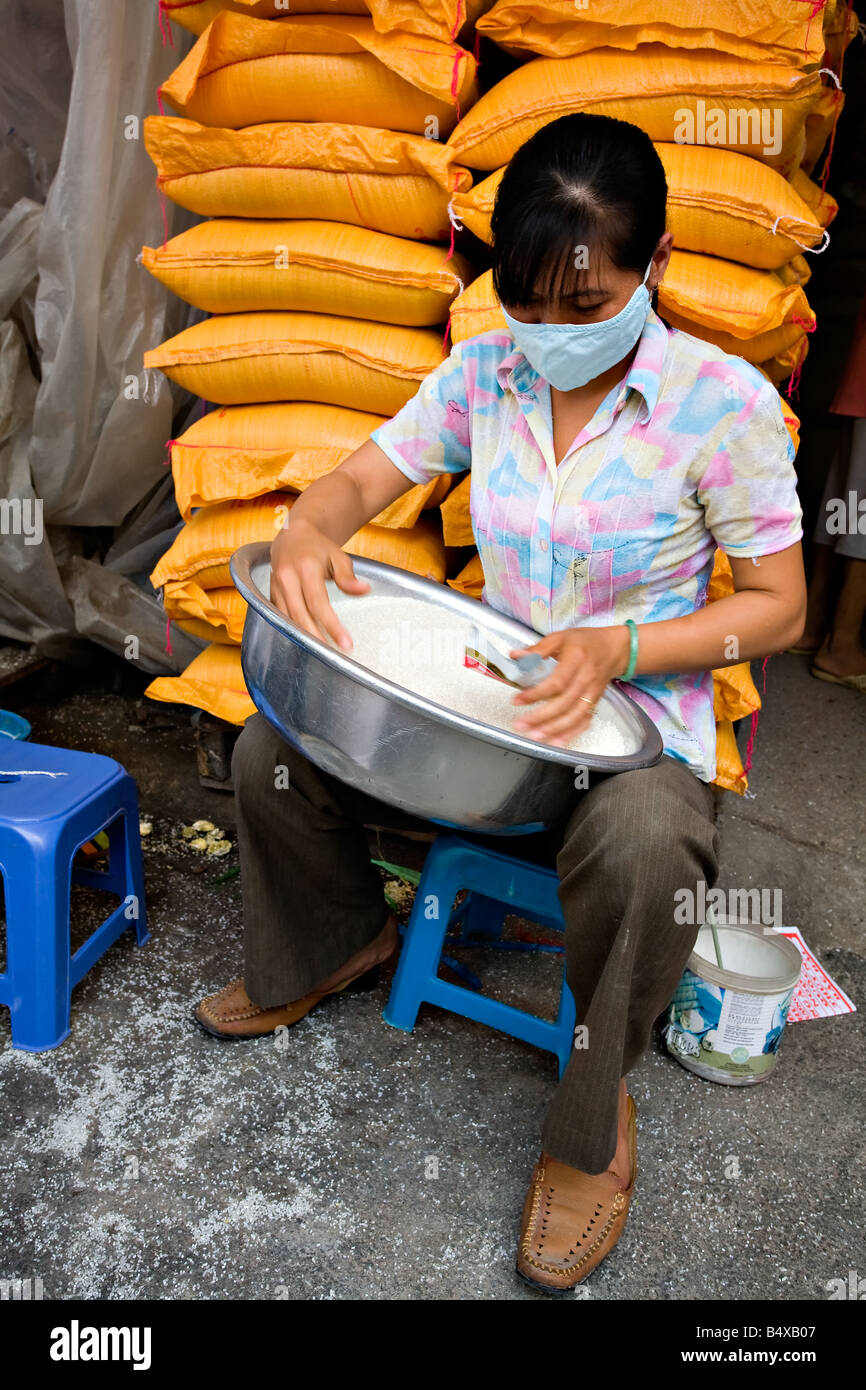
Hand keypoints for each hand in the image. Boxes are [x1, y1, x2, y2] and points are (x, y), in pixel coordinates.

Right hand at [269, 518, 369, 650]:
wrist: (292, 536)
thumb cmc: (318, 547)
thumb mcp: (338, 556)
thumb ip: (348, 576)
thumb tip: (364, 590)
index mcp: (305, 567)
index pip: (318, 603)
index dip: (332, 626)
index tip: (346, 644)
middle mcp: (286, 578)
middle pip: (300, 615)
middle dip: (316, 638)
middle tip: (334, 655)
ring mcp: (275, 587)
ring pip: (288, 619)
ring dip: (304, 637)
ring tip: (322, 652)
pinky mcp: (270, 594)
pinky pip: (280, 617)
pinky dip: (292, 630)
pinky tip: (305, 642)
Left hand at [508, 625, 630, 745]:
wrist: (613, 649)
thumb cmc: (585, 642)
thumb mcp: (560, 637)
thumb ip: (538, 649)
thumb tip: (515, 655)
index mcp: (576, 660)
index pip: (556, 682)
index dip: (536, 694)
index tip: (517, 700)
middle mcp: (586, 679)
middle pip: (564, 703)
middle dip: (541, 717)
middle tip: (520, 724)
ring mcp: (592, 693)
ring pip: (574, 716)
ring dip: (554, 729)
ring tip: (534, 736)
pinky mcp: (595, 703)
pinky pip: (584, 722)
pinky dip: (571, 734)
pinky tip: (556, 741)